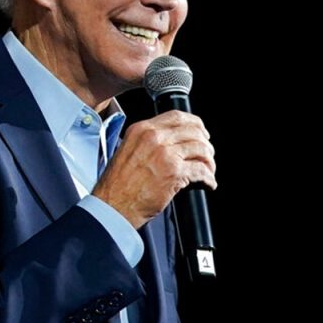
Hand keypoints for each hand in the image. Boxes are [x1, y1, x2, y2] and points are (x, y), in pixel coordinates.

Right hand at [92, 110, 215, 228]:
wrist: (113, 206)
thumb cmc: (117, 185)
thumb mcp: (127, 151)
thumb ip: (147, 142)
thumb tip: (171, 142)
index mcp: (142, 129)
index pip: (177, 116)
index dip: (195, 124)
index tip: (201, 132)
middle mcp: (154, 137)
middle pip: (193, 131)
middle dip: (205, 143)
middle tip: (208, 154)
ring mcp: (165, 154)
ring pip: (200, 149)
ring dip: (209, 162)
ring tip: (209, 171)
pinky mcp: (174, 173)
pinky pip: (201, 171)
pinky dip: (208, 178)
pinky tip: (208, 183)